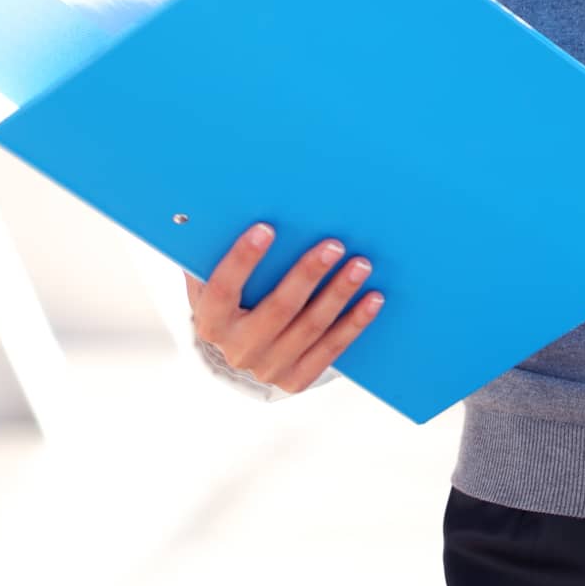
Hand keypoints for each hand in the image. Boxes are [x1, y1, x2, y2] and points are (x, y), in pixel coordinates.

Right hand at [184, 222, 385, 393]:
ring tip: (360, 266)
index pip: (224, 290)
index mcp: (212, 321)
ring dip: (339, 294)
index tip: (266, 228)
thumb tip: (234, 206)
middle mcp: (238, 350)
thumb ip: (216, 250)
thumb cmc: (229, 298)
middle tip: (334, 245)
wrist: (235, 351)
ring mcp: (269, 368)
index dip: (243, 260)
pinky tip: (372, 300)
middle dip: (308, 274)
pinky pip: (330, 349)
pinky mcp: (295, 378)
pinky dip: (354, 324)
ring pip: (310, 328)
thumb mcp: (212, 278)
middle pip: (278, 309)